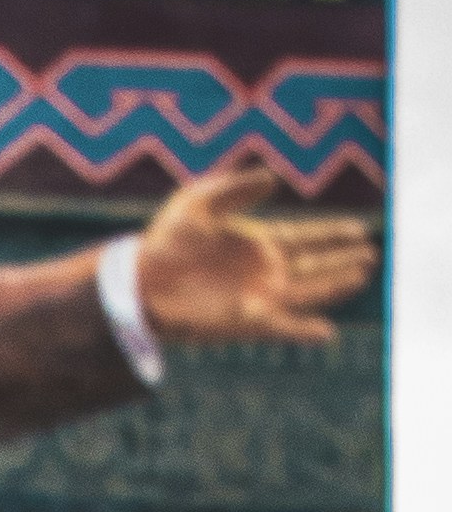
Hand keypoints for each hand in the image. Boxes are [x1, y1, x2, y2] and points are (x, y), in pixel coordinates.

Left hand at [129, 170, 373, 345]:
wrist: (140, 279)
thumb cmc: (164, 240)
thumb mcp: (202, 199)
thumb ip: (240, 188)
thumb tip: (276, 178)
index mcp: (254, 243)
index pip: (304, 238)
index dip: (332, 234)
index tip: (358, 229)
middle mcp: (261, 272)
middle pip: (313, 266)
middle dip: (342, 261)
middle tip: (371, 255)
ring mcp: (255, 298)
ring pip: (307, 293)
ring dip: (335, 287)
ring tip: (363, 276)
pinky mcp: (244, 322)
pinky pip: (280, 328)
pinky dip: (302, 331)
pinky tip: (326, 333)